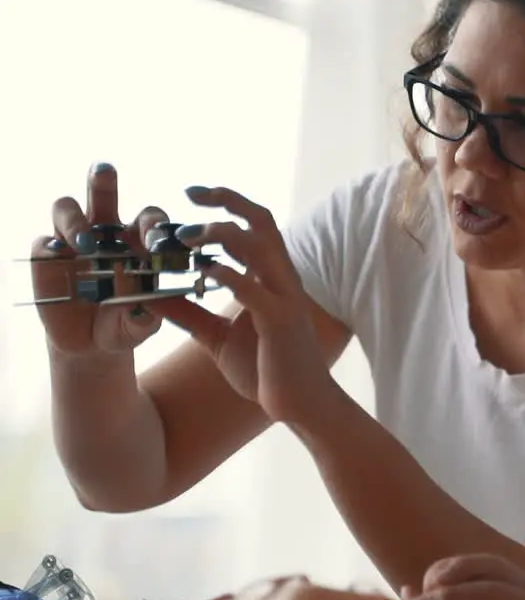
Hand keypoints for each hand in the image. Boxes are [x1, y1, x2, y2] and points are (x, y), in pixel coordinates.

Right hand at [31, 163, 172, 355]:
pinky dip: (49, 246)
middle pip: (102, 194)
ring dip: (75, 221)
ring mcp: (71, 240)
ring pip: (66, 208)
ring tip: (86, 244)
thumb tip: (145, 309)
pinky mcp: (46, 256)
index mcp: (138, 240)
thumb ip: (146, 316)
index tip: (156, 242)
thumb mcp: (142, 324)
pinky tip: (58, 256)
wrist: (93, 342)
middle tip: (106, 171)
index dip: (153, 225)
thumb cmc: (127, 323)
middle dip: (102, 179)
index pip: (148, 219)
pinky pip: (43, 242)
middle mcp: (105, 231)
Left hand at [167, 185, 339, 424]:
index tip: (190, 196)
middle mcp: (281, 279)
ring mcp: (285, 298)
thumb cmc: (266, 370)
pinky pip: (255, 289)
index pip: (252, 226)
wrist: (299, 405)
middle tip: (189, 194)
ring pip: (260, 245)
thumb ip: (189, 313)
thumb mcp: (217, 337)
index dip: (224, 204)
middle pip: (262, 221)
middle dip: (227, 200)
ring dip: (221, 233)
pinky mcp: (281, 321)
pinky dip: (229, 274)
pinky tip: (203, 271)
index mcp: (269, 278)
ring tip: (186, 237)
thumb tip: (150, 294)